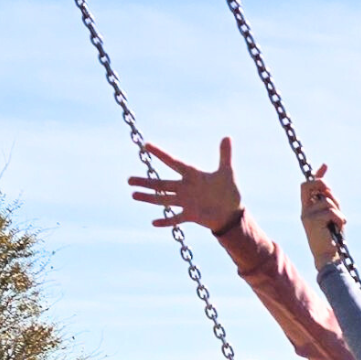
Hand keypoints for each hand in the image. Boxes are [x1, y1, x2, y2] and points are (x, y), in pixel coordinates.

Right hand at [128, 138, 242, 232]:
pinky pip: (176, 218)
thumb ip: (225, 155)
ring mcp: (186, 202)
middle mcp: (185, 188)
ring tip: (133, 195)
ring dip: (149, 198)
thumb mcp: (227, 172)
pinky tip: (153, 222)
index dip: (161, 154)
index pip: (173, 162)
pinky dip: (166, 220)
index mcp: (192, 175)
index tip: (147, 145)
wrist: (231, 213)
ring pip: (163, 199)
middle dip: (145, 182)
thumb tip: (227, 137)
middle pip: (161, 184)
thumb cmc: (229, 191)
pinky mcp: (191, 215)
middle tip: (129, 179)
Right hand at [299, 166, 347, 269]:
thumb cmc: (332, 238)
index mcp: (308, 208)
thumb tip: (330, 189)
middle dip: (323, 183)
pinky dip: (339, 219)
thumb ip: (330, 203)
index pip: (309, 186)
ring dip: (338, 211)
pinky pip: (331, 211)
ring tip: (338, 224)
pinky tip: (339, 228)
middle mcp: (305, 210)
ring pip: (327, 200)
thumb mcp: (332, 217)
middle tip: (332, 194)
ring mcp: (307, 215)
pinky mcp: (312, 221)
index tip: (325, 166)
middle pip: (309, 184)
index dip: (318, 175)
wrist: (327, 256)